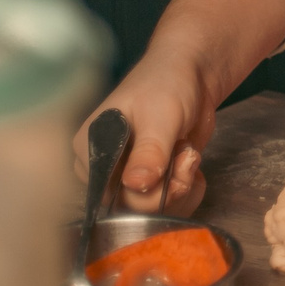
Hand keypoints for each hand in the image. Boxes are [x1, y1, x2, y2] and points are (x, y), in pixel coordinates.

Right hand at [73, 46, 214, 216]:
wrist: (195, 75)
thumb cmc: (168, 84)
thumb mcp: (161, 116)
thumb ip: (149, 151)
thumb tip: (135, 185)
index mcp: (89, 149)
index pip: (105, 194)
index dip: (142, 190)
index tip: (169, 162)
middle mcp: (102, 169)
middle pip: (130, 208)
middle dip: (167, 187)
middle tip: (184, 154)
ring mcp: (126, 177)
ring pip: (152, 210)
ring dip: (180, 186)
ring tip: (187, 154)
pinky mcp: (150, 181)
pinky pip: (167, 205)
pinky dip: (187, 190)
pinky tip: (191, 165)